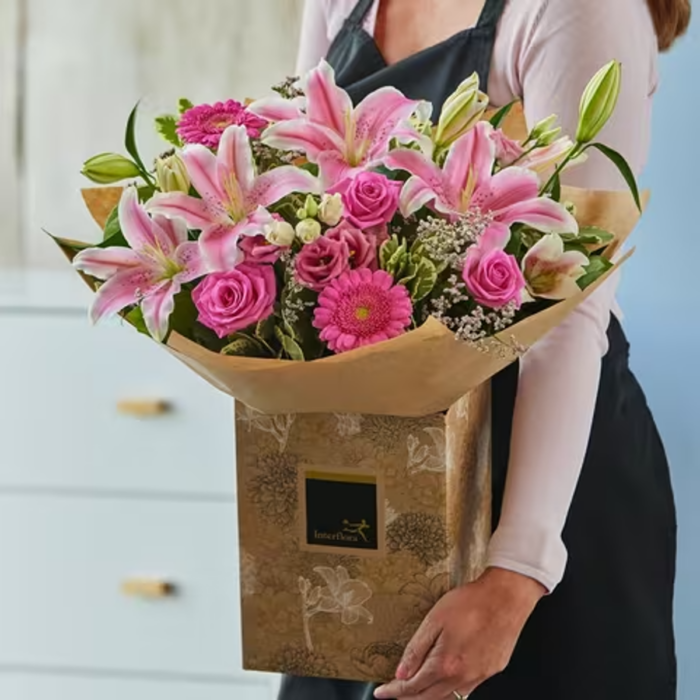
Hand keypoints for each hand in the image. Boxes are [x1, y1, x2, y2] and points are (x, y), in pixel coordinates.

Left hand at [374, 568, 545, 699]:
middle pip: (429, 698)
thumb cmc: (471, 603)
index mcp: (445, 664)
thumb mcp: (434, 619)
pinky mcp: (491, 671)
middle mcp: (462, 677)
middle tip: (394, 694)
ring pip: (448, 698)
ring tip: (415, 691)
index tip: (382, 693)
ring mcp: (479, 677)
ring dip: (429, 697)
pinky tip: (444, 683)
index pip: (412, 687)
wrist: (506, 598)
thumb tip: (401, 673)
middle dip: (409, 698)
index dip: (394, 692)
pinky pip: (466, 690)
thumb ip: (417, 649)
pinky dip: (450, 691)